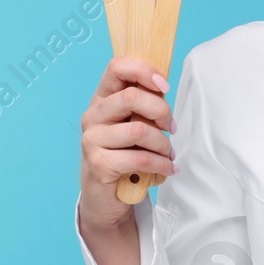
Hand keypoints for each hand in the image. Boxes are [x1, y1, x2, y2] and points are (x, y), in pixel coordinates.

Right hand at [79, 56, 177, 238]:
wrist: (106, 197)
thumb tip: (164, 87)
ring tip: (169, 154)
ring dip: (163, 144)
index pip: (117, 67)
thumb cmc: (125, 154)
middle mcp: (92, 116)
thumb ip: (144, 105)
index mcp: (102, 99)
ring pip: (139, 130)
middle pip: (131, 97)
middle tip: (171, 128)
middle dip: (161, 111)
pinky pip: (139, 158)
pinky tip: (167, 168)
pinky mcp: (99, 164)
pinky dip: (161, 164)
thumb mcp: (133, 124)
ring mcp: (92, 140)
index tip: (165, 87)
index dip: (144, 70)